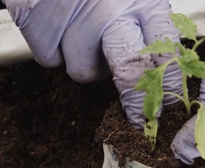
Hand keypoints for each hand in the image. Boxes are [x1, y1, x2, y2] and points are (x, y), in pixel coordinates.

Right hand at [2, 0, 180, 127]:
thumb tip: (169, 64)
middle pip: (129, 75)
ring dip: (82, 58)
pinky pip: (47, 59)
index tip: (170, 119)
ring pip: (82, 72)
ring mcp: (70, 19)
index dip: (169, 95)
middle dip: (136, 103)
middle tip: (138, 118)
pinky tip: (54, 20)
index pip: (167, 59)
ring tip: (81, 28)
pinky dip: (49, 45)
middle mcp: (110, 11)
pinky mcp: (34, 21)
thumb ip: (149, 15)